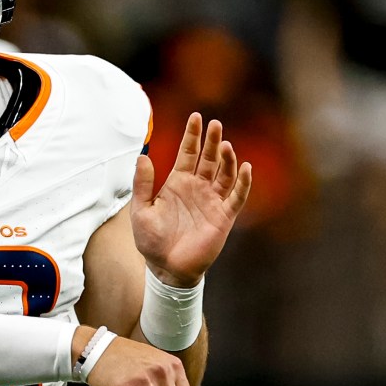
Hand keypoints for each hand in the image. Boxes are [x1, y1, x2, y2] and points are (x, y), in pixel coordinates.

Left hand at [131, 114, 251, 285]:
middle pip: (208, 158)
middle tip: (215, 124)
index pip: (188, 152)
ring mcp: (212, 201)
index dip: (192, 135)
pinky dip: (243, 182)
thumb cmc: (152, 241)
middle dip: (212, 141)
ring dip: (227, 159)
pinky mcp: (223, 216)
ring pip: (224, 173)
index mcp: (178, 182)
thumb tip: (142, 157)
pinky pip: (237, 196)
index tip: (196, 116)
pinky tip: (245, 167)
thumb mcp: (141, 211)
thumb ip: (142, 185)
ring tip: (225, 145)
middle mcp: (197, 187)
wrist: (166, 268)